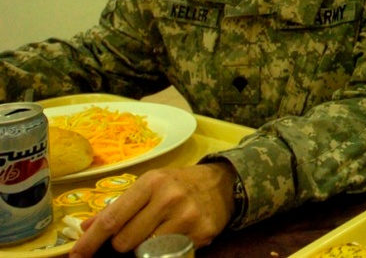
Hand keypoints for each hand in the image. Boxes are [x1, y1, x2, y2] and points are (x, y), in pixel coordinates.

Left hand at [69, 163, 236, 256]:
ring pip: (145, 250)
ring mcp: (187, 217)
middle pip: (125, 241)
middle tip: (134, 234)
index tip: (76, 256)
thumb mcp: (149, 186)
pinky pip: (169, 253)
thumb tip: (86, 228)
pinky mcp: (201, 233)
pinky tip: (175, 235)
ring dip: (144, 248)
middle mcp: (169, 197)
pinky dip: (166, 250)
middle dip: (122, 244)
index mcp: (152, 182)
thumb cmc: (178, 184)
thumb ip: (119, 207)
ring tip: (155, 234)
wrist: (221, 184)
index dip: (90, 242)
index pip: (112, 218)